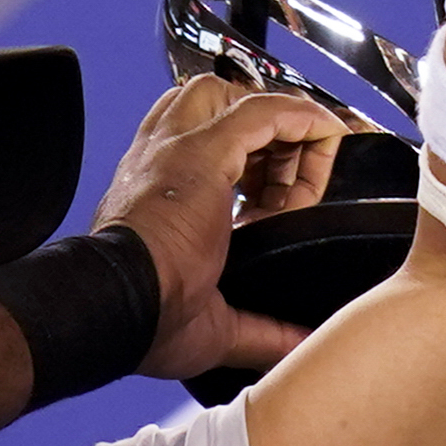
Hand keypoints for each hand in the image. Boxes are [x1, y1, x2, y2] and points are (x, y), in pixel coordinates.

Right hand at [90, 76, 345, 382]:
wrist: (115, 308)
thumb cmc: (145, 321)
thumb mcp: (215, 325)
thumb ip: (261, 332)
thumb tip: (302, 346)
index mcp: (155, 193)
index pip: (205, 149)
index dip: (255, 167)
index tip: (283, 204)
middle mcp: (160, 160)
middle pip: (218, 110)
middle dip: (266, 137)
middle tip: (295, 184)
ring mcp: (177, 149)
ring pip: (237, 100)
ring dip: (283, 125)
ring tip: (312, 163)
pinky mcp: (203, 151)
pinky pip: (265, 111)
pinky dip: (303, 117)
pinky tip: (330, 133)